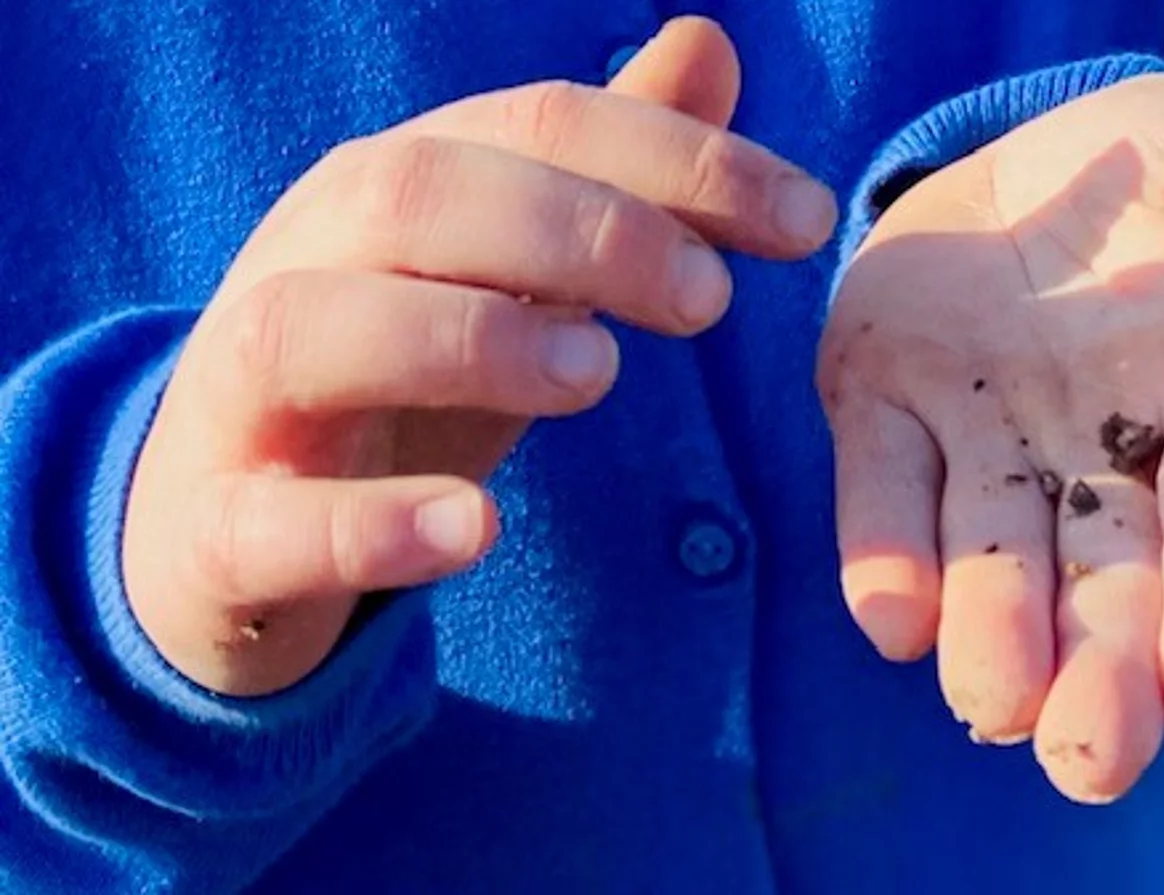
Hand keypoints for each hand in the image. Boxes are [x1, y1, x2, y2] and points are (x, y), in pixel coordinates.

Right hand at [124, 18, 837, 696]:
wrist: (219, 534)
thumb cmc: (394, 383)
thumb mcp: (508, 270)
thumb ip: (605, 171)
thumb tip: (709, 42)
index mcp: (391, 190)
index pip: (537, 128)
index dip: (681, 160)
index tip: (807, 221)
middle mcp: (307, 263)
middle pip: (424, 196)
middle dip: (585, 228)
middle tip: (711, 300)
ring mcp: (243, 397)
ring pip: (320, 330)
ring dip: (470, 336)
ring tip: (597, 377)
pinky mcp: (215, 531)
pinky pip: (272, 522)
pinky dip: (371, 523)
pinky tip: (474, 531)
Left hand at [820, 73, 1163, 802]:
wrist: (1030, 154)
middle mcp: (1096, 452)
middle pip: (1109, 578)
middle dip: (1104, 674)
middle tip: (1094, 760)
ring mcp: (983, 437)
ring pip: (989, 554)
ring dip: (990, 635)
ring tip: (992, 705)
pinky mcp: (882, 407)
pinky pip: (875, 486)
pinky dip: (881, 553)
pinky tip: (891, 618)